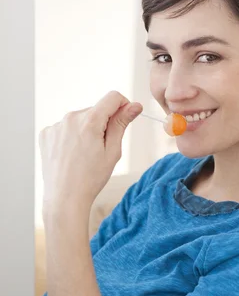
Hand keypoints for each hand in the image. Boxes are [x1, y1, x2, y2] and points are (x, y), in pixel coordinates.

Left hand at [39, 91, 141, 215]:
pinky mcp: (46, 134)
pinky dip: (72, 136)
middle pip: (96, 110)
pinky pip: (65, 127)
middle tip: (102, 148)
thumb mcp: (113, 151)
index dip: (123, 105)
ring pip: (80, 119)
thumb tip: (134, 106)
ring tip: (85, 154)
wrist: (65, 198)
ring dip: (87, 129)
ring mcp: (56, 126)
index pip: (112, 97)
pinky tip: (72, 154)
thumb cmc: (91, 178)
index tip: (125, 117)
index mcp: (89, 121)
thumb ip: (122, 123)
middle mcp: (70, 118)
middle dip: (103, 123)